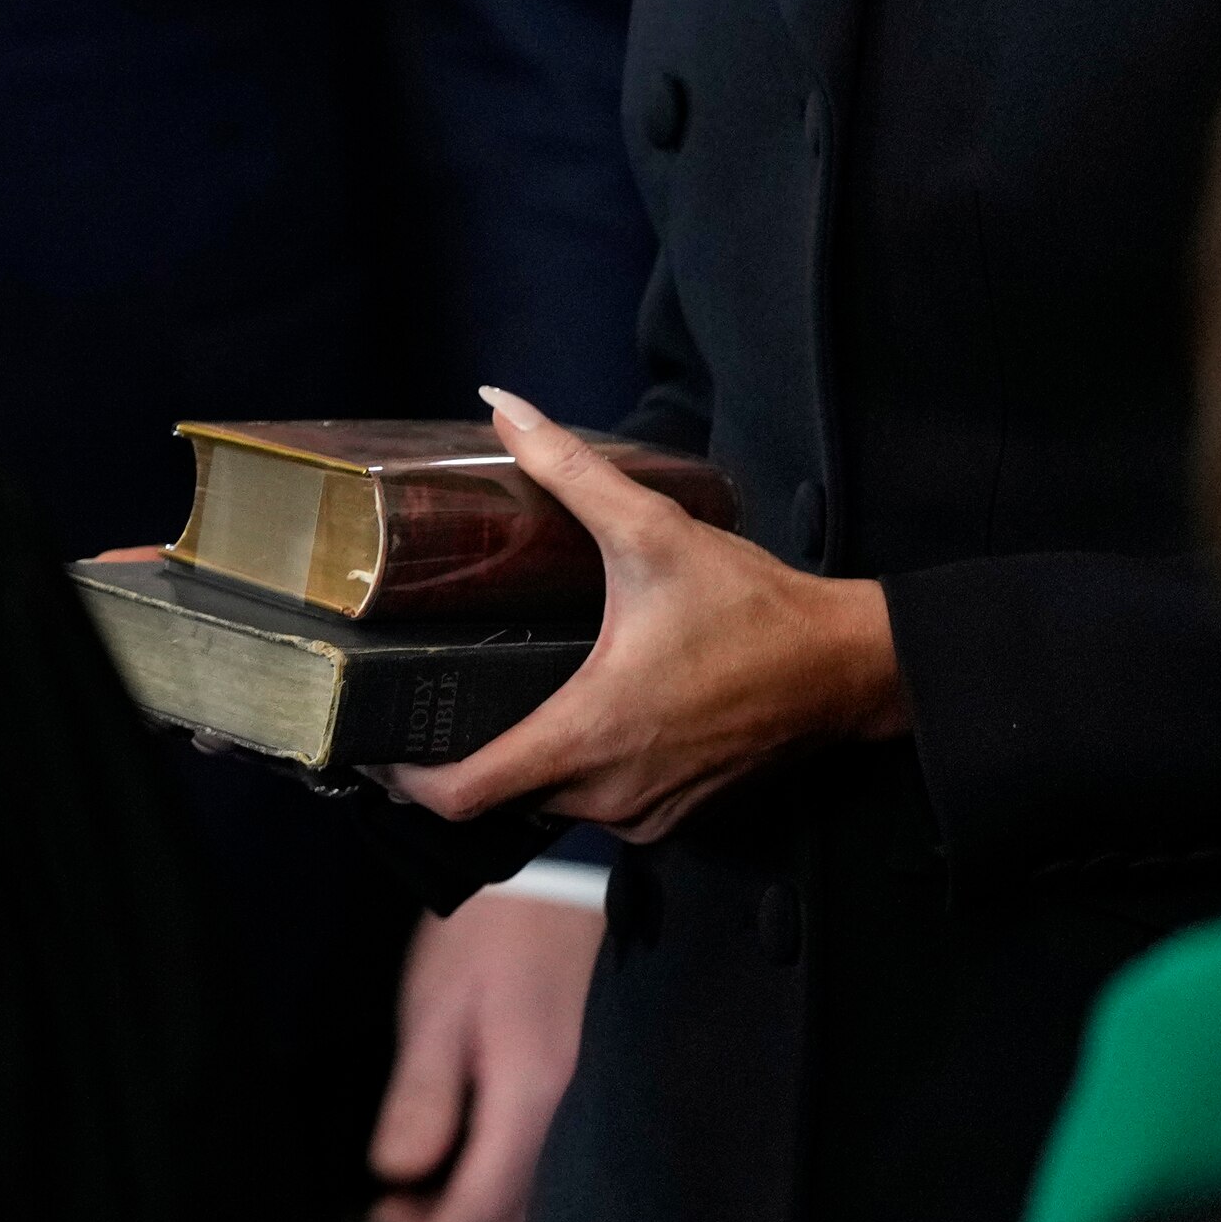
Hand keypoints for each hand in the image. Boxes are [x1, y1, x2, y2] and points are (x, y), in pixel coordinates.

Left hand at [359, 885, 601, 1221]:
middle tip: (388, 1219)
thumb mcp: (435, 1007)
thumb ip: (421, 1098)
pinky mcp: (601, 1103)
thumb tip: (397, 1175)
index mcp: (534, 1102)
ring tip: (412, 1193)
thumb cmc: (489, 936)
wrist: (559, 882)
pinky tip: (463, 1163)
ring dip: (474, 1219)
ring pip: (536, 1211)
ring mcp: (599, 1115)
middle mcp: (580, 1123)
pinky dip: (504, 1190)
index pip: (477, 1217)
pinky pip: (555, 1176)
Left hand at [383, 388, 903, 841]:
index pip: (463, 796)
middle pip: (495, 799)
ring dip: (513, 765)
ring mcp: (645, 813)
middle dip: (449, 759)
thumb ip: (569, 469)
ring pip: (545, 806)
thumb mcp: (654, 531)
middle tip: (412, 700)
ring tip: (475, 703)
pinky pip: (596, 808)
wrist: (849, 667)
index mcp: (589, 734)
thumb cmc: (754, 606)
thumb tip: (501, 405)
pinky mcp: (675, 816)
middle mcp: (609, 793)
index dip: (405, 775)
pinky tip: (553, 719)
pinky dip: (566, 776)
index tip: (371, 738)